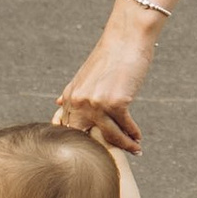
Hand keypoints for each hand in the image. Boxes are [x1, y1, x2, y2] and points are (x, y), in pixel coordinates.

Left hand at [55, 6, 160, 152]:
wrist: (127, 38)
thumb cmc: (110, 55)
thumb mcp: (84, 75)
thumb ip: (72, 94)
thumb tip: (58, 107)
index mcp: (70, 96)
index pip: (69, 129)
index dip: (81, 144)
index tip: (92, 154)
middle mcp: (79, 101)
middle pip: (86, 138)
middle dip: (100, 151)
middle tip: (112, 159)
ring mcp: (96, 103)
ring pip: (110, 136)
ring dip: (125, 145)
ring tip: (134, 150)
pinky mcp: (116, 102)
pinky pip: (125, 127)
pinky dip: (133, 134)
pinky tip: (138, 138)